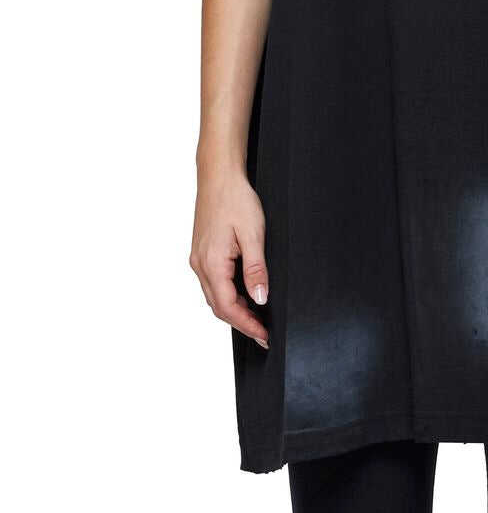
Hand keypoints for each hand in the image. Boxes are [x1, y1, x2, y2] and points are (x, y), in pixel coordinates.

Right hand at [189, 161, 268, 347]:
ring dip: (235, 309)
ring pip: (215, 296)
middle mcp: (200, 265)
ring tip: (257, 317)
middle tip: (263, 333)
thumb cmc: (235, 199)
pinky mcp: (202, 253)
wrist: (219, 176)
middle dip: (241, 322)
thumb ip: (256, 269)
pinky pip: (214, 283)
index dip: (247, 325)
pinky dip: (228, 294)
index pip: (228, 307)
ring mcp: (198, 259)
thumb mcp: (253, 234)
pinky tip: (244, 293)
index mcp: (211, 263)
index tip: (264, 336)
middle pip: (219, 307)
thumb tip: (260, 299)